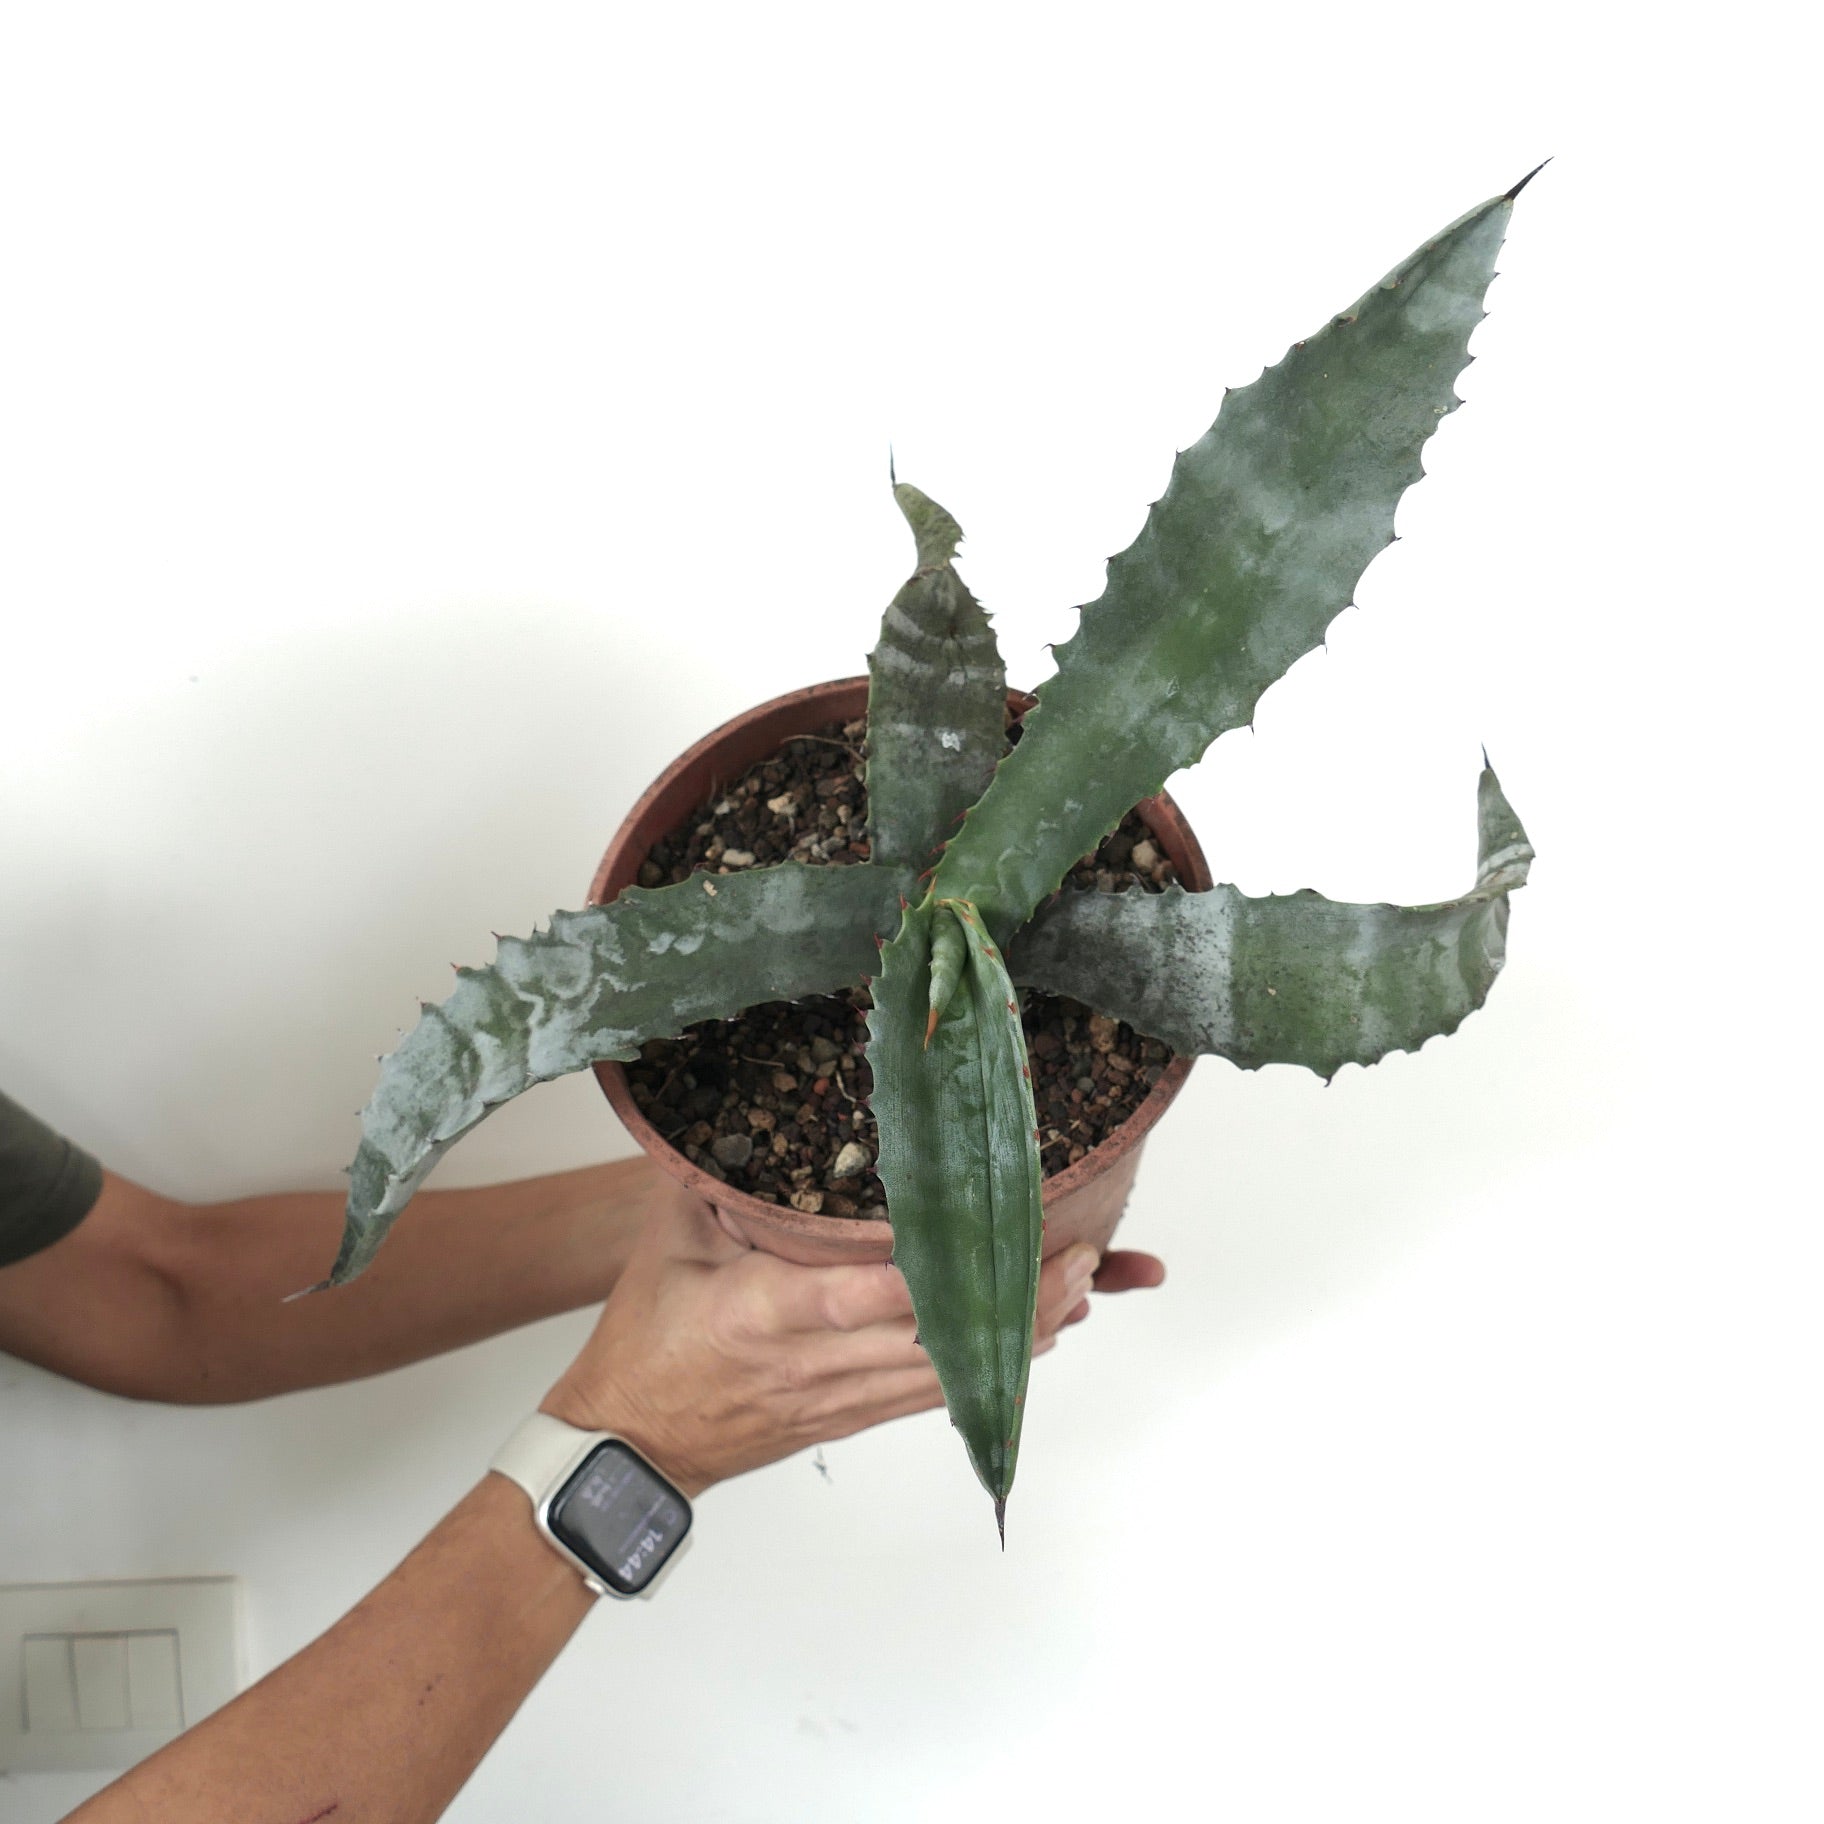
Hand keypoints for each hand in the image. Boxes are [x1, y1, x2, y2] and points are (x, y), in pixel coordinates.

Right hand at [540, 1180, 1161, 1495]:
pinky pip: (937, 1393)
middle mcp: (814, 1361)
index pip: (853, 1294)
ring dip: (1020, 1332)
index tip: (983, 1241)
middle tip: (1080, 1253)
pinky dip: (996, 1365)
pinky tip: (1044, 1331)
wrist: (633, 1443)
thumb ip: (715, 1175)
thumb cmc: (646, 1338)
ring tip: (1083, 1283)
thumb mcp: (667, 1240)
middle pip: (927, 1338)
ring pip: (947, 1372)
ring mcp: (840, 1396)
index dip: (924, 1276)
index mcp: (759, 1312)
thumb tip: (756, 1102)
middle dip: (1010, 1300)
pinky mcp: (855, 1415)